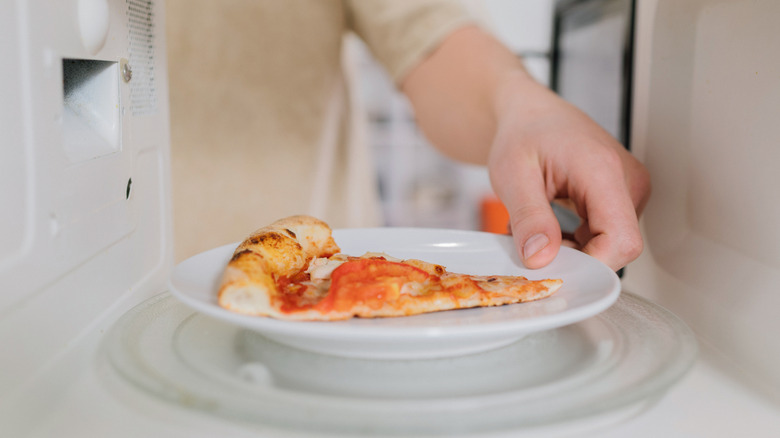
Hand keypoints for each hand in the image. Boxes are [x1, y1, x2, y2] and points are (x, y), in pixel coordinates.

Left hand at [488, 75, 649, 270]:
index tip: (554, 266)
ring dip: (571, 248)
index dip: (590, 263)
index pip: (621, 240)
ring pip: (610, 245)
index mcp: (603, 170)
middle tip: (534, 241)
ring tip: (539, 226)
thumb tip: (541, 257)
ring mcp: (630, 190)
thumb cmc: (523, 133)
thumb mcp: (512, 174)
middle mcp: (628, 181)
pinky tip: (551, 224)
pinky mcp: (623, 199)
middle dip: (574, 256)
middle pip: (617, 246)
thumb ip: (529, 218)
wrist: (530, 115)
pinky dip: (575, 241)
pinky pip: (605, 236)